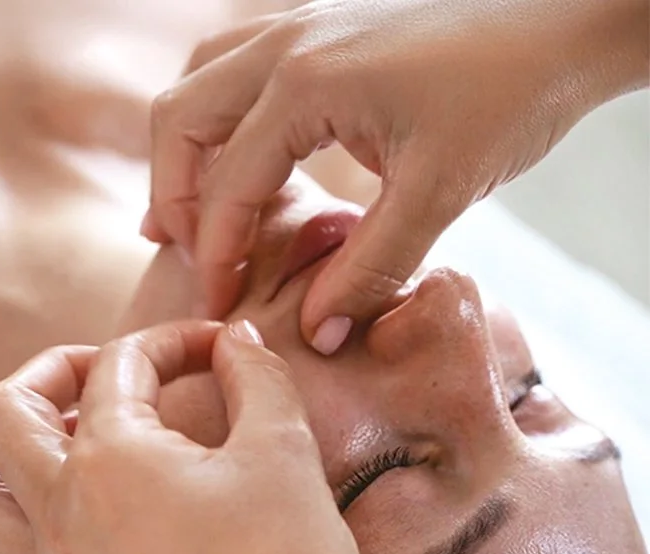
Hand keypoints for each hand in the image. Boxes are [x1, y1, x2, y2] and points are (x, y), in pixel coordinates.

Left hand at [0, 320, 434, 553]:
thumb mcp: (285, 454)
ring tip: (66, 451)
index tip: (216, 350)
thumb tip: (237, 337)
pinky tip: (42, 538)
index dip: (171, 342)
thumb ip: (257, 377)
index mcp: (112, 460)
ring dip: (10, 458)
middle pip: (5, 414)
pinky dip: (0, 551)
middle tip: (107, 375)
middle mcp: (62, 516)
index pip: (121, 366)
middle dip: (51, 373)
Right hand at [144, 0, 647, 352]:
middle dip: (173, 197)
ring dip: (186, 151)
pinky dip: (218, 119)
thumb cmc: (513, 90)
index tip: (217, 305)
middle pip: (179, 121)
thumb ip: (371, 267)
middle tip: (188, 258)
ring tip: (196, 213)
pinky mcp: (316, 27)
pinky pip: (233, 67)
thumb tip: (319, 333)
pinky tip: (242, 158)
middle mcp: (284, 44)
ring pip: (197, 85)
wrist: (568, 14)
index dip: (216, 254)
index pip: (228, 183)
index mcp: (304, 84)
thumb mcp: (440, 190)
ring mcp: (296, 25)